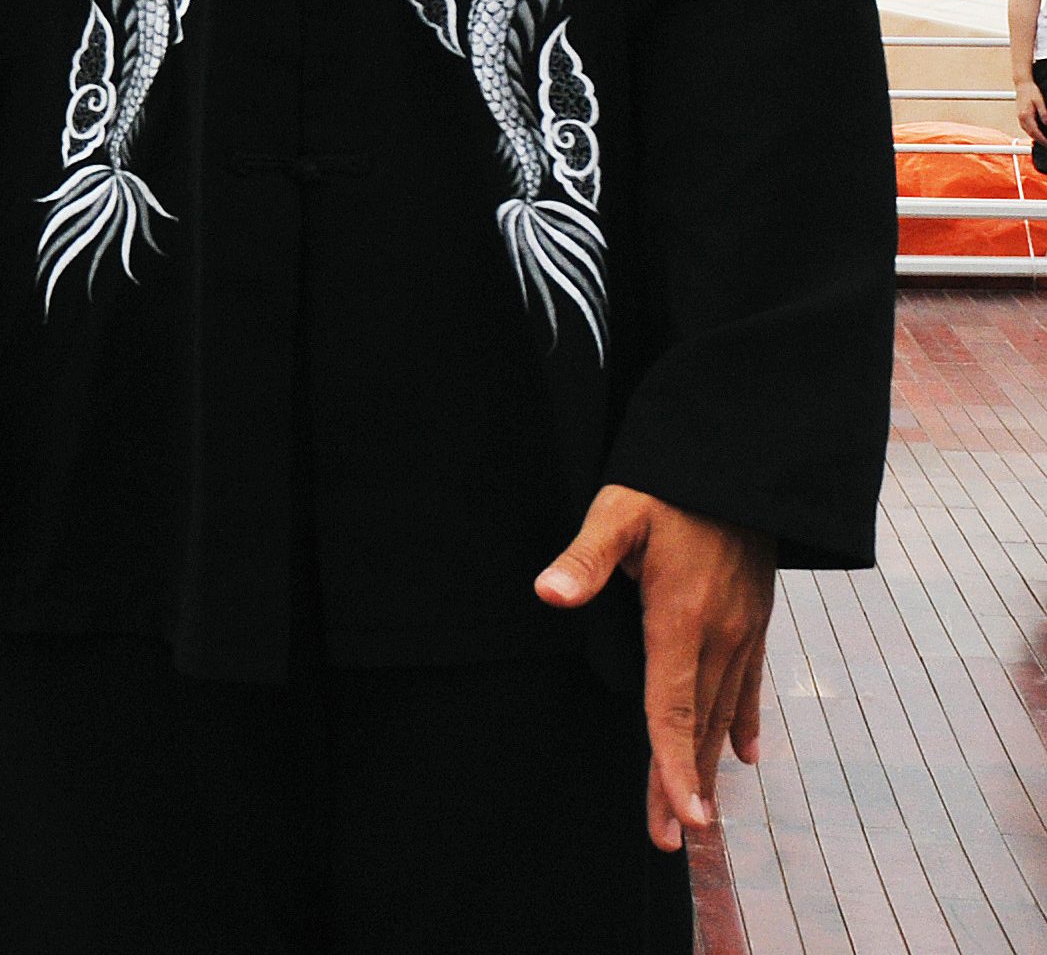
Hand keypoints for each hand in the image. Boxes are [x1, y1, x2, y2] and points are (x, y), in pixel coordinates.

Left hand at [537, 484, 775, 849]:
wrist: (741, 462)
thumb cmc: (669, 484)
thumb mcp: (619, 509)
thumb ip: (585, 556)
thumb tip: (548, 593)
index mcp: (681, 619)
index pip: (672, 706)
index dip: (672, 763)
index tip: (682, 817)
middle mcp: (720, 637)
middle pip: (697, 724)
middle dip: (684, 784)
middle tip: (673, 840)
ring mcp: (742, 632)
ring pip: (723, 712)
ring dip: (709, 764)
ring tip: (697, 817)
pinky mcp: (754, 622)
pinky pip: (750, 684)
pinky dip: (744, 722)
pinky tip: (745, 756)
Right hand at [1017, 74, 1046, 148]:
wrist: (1022, 85)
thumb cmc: (1031, 92)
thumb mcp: (1040, 102)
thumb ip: (1044, 114)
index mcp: (1025, 115)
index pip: (1035, 132)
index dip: (1042, 140)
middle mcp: (1021, 118)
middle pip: (1031, 134)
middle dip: (1040, 141)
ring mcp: (1019, 118)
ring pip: (1028, 132)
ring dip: (1036, 137)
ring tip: (1045, 140)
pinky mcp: (1020, 116)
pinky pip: (1027, 128)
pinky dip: (1033, 132)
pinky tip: (1038, 133)